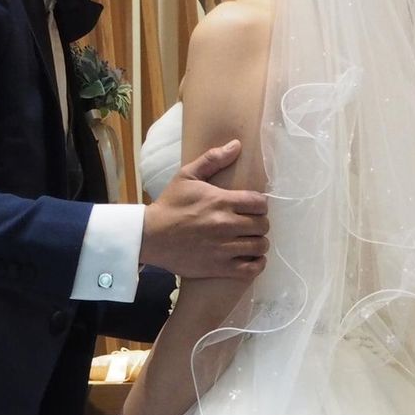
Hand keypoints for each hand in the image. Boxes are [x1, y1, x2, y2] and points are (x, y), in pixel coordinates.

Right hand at [140, 140, 268, 278]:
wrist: (150, 236)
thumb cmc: (170, 204)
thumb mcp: (187, 176)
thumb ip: (213, 159)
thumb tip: (237, 145)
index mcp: (221, 201)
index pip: (260, 203)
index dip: (260, 204)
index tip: (252, 207)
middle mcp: (226, 225)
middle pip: (263, 225)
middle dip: (260, 223)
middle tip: (251, 223)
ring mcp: (224, 248)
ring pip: (260, 246)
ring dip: (259, 242)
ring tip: (250, 239)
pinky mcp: (219, 267)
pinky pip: (251, 269)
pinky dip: (257, 264)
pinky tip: (252, 257)